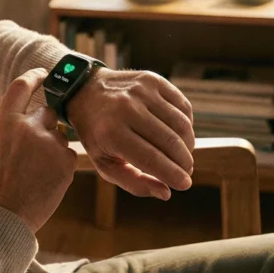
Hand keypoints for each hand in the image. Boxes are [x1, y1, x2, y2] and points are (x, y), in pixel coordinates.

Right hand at [0, 69, 77, 233]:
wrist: (4, 214)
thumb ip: (12, 127)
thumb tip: (31, 117)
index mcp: (5, 121)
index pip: (22, 86)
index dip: (35, 76)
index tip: (44, 74)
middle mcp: (28, 126)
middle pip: (48, 112)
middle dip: (47, 126)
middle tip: (36, 149)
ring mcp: (49, 142)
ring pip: (60, 136)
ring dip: (53, 149)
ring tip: (36, 172)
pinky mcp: (66, 160)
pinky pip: (68, 155)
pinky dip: (60, 165)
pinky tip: (46, 180)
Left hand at [66, 68, 194, 200]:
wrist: (85, 91)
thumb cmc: (97, 133)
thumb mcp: (104, 162)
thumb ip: (133, 182)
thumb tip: (166, 193)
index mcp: (111, 132)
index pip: (152, 158)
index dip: (173, 174)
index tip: (185, 184)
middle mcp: (126, 109)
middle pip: (170, 142)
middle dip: (184, 162)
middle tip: (186, 171)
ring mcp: (141, 91)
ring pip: (181, 124)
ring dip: (188, 144)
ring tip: (183, 154)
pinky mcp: (152, 80)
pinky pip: (183, 106)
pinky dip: (187, 124)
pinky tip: (179, 134)